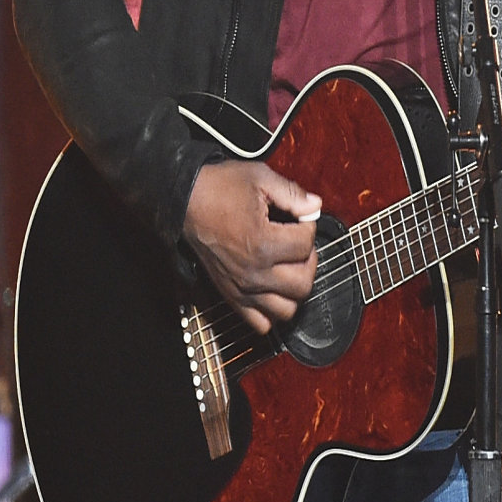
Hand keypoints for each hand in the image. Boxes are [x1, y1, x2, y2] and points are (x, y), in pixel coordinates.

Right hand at [185, 157, 321, 335]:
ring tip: (288, 267)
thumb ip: (293, 194)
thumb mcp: (260, 178)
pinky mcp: (232, 296)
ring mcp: (242, 288)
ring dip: (294, 289)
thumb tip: (315, 207)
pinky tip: (272, 288)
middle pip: (303, 283)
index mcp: (262, 242)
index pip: (306, 244)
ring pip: (287, 309)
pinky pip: (261, 323)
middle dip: (308, 261)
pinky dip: (271, 312)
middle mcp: (254, 271)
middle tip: (299, 244)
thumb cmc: (219, 189)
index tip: (299, 218)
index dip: (308, 226)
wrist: (186, 201)